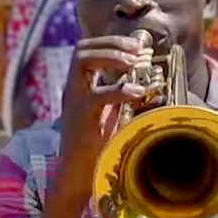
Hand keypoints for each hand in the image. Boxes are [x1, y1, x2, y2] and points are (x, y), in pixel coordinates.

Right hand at [56, 35, 156, 176]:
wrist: (77, 174)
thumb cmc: (96, 147)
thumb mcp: (109, 114)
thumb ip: (118, 95)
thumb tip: (144, 80)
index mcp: (80, 87)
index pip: (87, 50)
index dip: (111, 42)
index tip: (137, 46)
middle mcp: (73, 89)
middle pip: (82, 49)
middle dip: (111, 44)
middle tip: (137, 50)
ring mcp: (74, 101)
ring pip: (82, 62)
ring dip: (111, 57)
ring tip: (134, 62)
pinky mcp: (81, 117)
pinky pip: (98, 96)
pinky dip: (119, 90)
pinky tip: (137, 92)